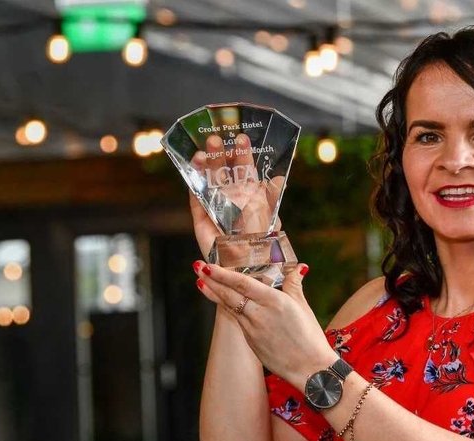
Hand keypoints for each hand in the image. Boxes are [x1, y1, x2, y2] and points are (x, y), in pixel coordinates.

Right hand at [189, 133, 284, 260]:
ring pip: (210, 180)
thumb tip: (279, 177)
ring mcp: (215, 207)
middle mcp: (232, 199)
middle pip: (226, 171)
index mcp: (251, 196)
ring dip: (208, 164)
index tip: (242, 138)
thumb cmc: (262, 245)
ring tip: (206, 148)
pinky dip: (194, 181)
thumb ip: (270, 197)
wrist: (246, 270)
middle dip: (223, 154)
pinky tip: (194, 164)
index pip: (247, 171)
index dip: (244, 155)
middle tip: (218, 138)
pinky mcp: (201, 218)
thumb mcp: (270, 217)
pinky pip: (197, 197)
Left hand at [193, 261, 337, 389]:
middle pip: (229, 294)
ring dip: (214, 294)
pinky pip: (237, 320)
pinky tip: (223, 301)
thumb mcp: (303, 307)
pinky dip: (228, 308)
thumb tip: (298, 268)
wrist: (310, 369)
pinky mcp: (251, 342)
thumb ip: (294, 285)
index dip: (222, 274)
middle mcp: (259, 314)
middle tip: (196, 267)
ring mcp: (252, 330)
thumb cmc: (310, 337)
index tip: (207, 265)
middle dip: (210, 280)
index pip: (242, 284)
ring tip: (201, 282)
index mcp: (274, 302)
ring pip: (229, 308)